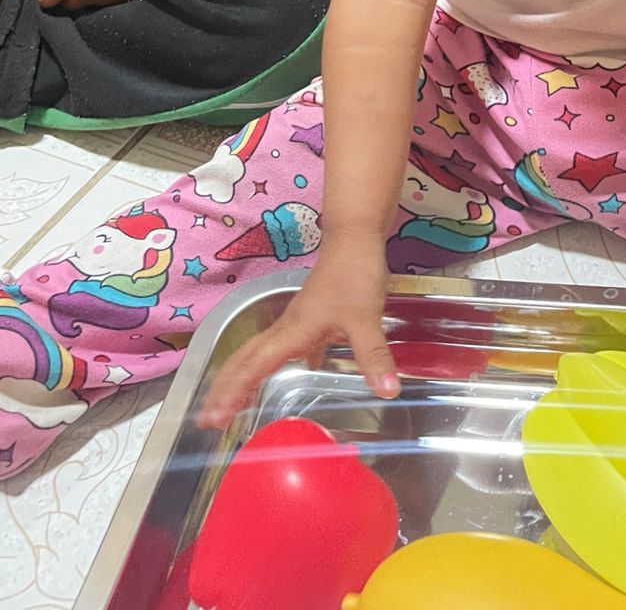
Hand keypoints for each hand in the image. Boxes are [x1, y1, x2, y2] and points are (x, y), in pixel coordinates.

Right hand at [199, 239, 396, 428]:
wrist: (355, 237)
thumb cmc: (354, 273)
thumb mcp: (366, 318)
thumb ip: (373, 355)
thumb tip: (387, 392)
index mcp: (293, 331)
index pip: (255, 366)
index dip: (234, 392)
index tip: (213, 417)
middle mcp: (288, 327)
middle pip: (247, 360)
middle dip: (225, 389)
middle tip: (207, 419)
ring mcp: (299, 320)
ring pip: (263, 353)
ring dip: (246, 377)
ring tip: (234, 403)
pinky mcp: (313, 316)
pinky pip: (290, 346)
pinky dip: (285, 361)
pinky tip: (300, 371)